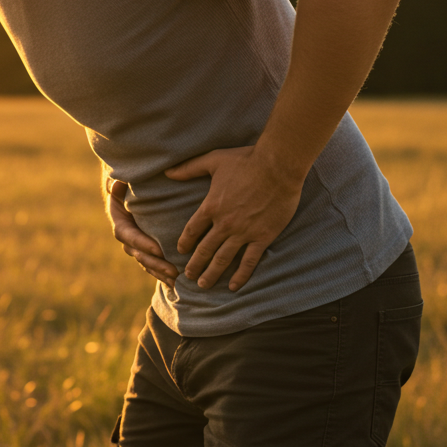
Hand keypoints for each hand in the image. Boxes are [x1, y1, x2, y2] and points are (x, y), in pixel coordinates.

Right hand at [106, 179, 178, 283]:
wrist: (132, 194)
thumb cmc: (130, 186)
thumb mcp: (122, 182)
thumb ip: (118, 184)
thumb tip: (115, 184)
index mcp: (121, 223)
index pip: (129, 236)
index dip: (143, 244)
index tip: (158, 250)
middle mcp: (127, 238)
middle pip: (140, 255)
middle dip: (156, 264)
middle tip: (173, 270)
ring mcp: (137, 247)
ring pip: (148, 264)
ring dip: (162, 273)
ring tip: (178, 280)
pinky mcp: (147, 251)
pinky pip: (154, 267)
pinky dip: (164, 275)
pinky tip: (177, 284)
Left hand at [167, 146, 303, 290]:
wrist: (278, 166)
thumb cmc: (246, 160)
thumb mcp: (213, 160)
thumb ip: (189, 168)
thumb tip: (167, 171)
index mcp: (211, 206)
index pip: (192, 230)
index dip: (185, 242)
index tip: (181, 251)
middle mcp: (224, 223)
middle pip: (204, 249)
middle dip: (194, 264)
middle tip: (188, 276)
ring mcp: (244, 232)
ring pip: (223, 259)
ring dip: (211, 274)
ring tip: (203, 285)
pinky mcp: (263, 237)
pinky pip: (249, 261)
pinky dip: (240, 275)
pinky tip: (233, 286)